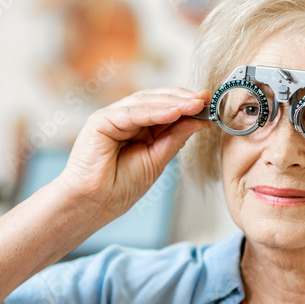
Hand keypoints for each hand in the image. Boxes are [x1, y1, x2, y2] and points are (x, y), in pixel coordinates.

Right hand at [54, 87, 211, 220]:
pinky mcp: (100, 121)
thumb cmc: (120, 186)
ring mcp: (111, 117)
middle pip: (157, 100)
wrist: (95, 204)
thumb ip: (176, 137)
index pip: (165, 108)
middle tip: (205, 99)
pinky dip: (154, 112)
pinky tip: (175, 112)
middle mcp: (125, 118)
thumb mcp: (158, 158)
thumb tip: (200, 121)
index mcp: (139, 127)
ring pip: (145, 102)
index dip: (187, 104)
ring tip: (196, 105)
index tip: (209, 103)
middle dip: (183, 99)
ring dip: (173, 102)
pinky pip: (131, 113)